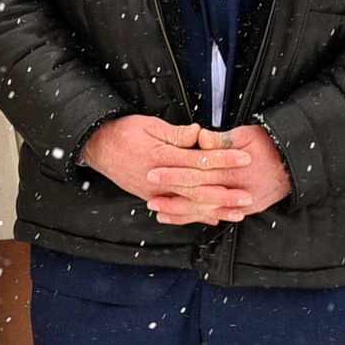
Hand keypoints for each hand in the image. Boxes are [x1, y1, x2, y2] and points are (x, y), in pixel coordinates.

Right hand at [86, 117, 294, 225]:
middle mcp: (160, 179)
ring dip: (215, 210)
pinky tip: (211, 219)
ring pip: (189, 204)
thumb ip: (176, 133)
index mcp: (163, 157)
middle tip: (248, 196)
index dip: (224, 158)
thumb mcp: (149, 125)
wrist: (96, 147)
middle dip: (226, 193)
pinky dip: (195, 216)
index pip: (200, 160)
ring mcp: (155, 191)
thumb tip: (200, 134)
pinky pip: (176, 210)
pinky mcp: (151, 197)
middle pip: (199, 188)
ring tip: (237, 213)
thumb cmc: (123, 132)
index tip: (245, 157)